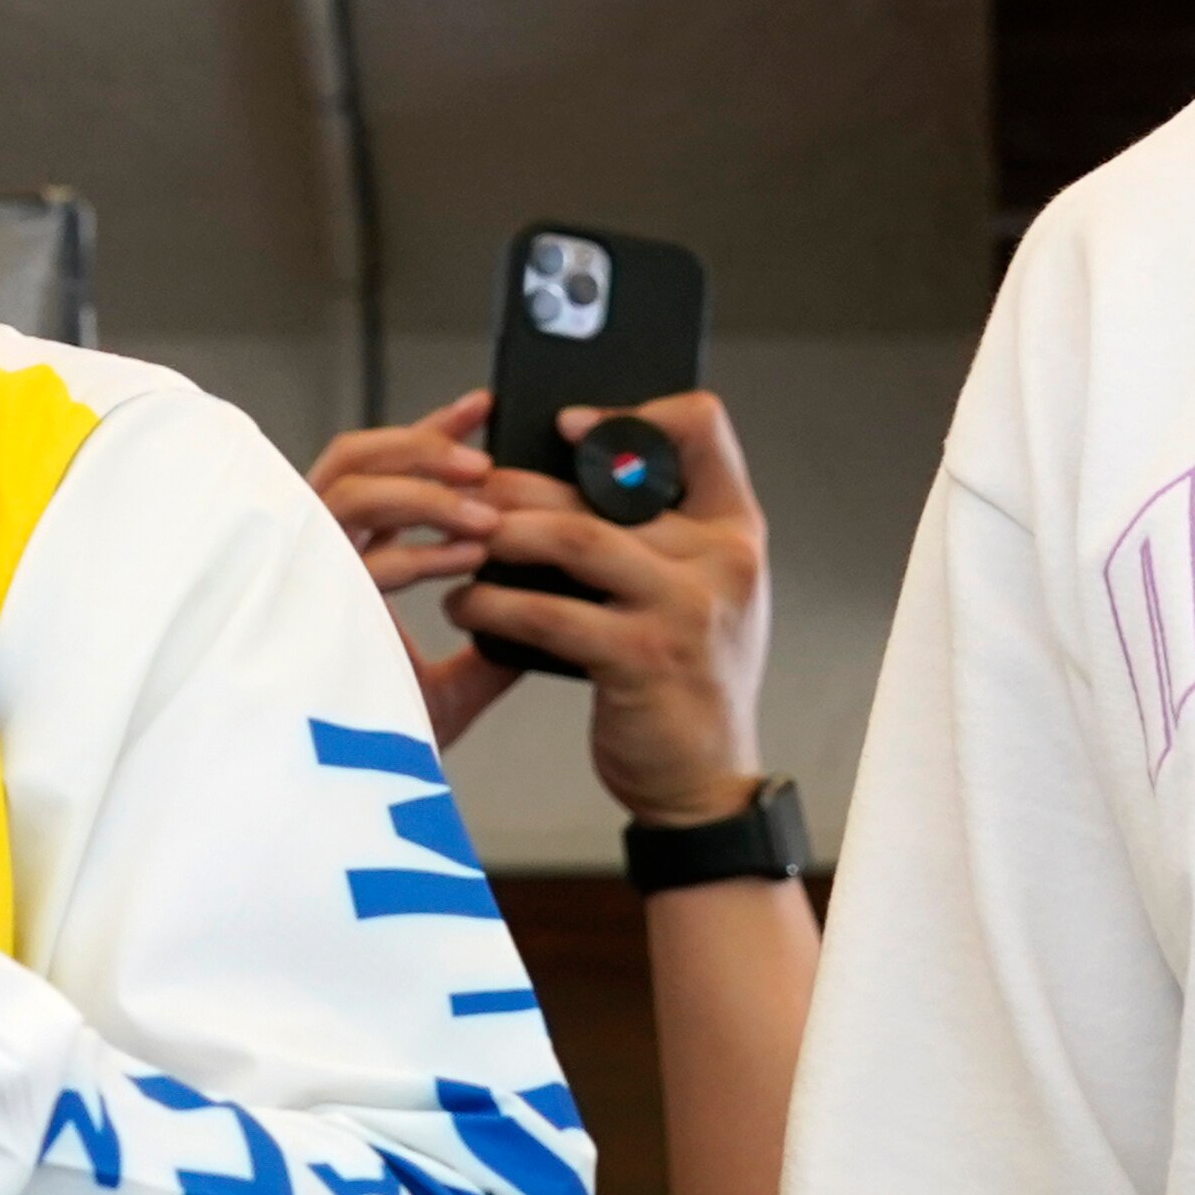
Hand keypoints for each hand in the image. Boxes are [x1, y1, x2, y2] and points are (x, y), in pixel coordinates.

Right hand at [310, 388, 527, 745]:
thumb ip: (490, 650)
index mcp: (343, 560)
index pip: (383, 471)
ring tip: (487, 503)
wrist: (335, 805)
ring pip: (352, 489)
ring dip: (425, 489)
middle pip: (356, 459)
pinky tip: (468, 558)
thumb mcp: (449, 691)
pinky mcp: (301, 601)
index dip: (432, 432)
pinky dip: (419, 548)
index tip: (488, 408)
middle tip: (488, 455)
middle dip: (425, 444)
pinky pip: (359, 553)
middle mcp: (315, 557)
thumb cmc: (370, 749)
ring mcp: (302, 574)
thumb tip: (546, 622)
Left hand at [446, 392, 772, 830]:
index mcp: (736, 530)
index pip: (703, 427)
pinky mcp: (641, 657)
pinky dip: (494, 604)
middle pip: (607, 485)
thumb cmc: (684, 680)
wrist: (705, 783)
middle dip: (523, 484)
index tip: (566, 426)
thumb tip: (562, 478)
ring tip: (458, 543)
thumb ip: (662, 538)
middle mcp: (723, 558)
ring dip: (501, 536)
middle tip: (464, 491)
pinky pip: (548, 612)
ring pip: (572, 538)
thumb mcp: (701, 593)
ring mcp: (685, 608)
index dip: (631, 411)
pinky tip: (465, 605)